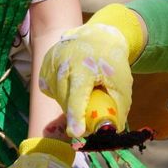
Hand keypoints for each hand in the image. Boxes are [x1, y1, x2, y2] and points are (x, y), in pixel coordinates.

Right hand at [38, 4, 141, 138]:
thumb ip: (118, 106)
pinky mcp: (45, 63)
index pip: (77, 96)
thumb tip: (112, 130)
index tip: (76, 132)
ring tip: (82, 88)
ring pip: (56, 95)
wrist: (98, 35)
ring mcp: (52, 61)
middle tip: (87, 113)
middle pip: (65, 100)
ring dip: (68, 102)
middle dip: (76, 113)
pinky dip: (59, 92)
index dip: (76, 115)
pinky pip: (48, 88)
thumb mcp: (122, 83)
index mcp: (84, 67)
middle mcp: (64, 63)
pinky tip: (71, 83)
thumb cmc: (112, 62)